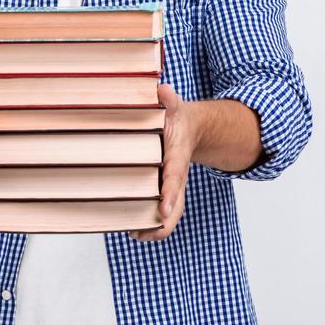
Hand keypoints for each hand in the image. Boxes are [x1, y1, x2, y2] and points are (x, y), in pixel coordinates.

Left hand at [132, 83, 197, 241]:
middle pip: (177, 205)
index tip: (164, 210)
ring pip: (171, 213)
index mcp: (178, 156)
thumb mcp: (174, 105)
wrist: (191, 129)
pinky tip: (133, 230)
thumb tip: (162, 89)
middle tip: (143, 233)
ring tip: (135, 235)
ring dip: (155, 228)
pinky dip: (151, 223)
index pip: (175, 177)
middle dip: (163, 222)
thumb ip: (169, 99)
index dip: (170, 194)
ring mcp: (172, 186)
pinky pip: (162, 211)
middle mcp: (177, 175)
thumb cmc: (177, 118)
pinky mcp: (164, 190)